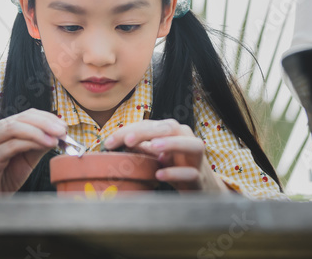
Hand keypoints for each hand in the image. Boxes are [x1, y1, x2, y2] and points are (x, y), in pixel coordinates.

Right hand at [0, 109, 66, 194]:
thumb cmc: (5, 177)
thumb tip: (57, 134)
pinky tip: (45, 145)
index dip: (47, 118)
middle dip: (45, 122)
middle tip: (62, 130)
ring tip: (55, 139)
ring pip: (15, 128)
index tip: (63, 126)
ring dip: (39, 131)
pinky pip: (11, 145)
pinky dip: (30, 143)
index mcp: (2, 127)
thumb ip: (39, 145)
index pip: (27, 115)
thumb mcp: (27, 159)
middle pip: (22, 118)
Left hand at [103, 119, 226, 192]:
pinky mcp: (199, 178)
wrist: (202, 187)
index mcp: (173, 132)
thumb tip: (115, 143)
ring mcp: (196, 159)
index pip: (150, 125)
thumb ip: (140, 148)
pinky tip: (160, 175)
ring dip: (171, 144)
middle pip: (170, 128)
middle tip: (127, 140)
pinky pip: (190, 173)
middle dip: (148, 132)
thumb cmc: (175, 166)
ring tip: (153, 146)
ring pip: (191, 145)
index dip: (129, 130)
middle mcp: (187, 139)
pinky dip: (175, 173)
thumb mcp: (155, 156)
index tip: (109, 142)